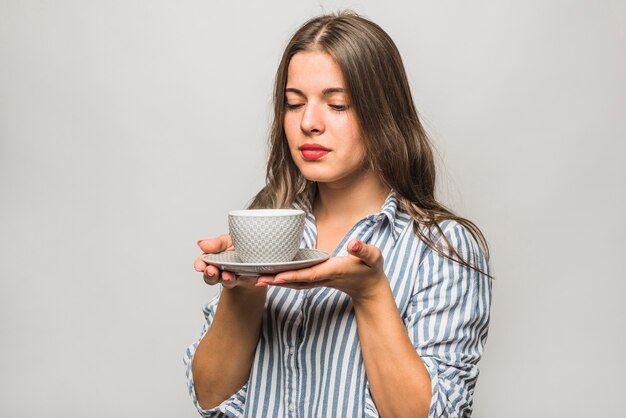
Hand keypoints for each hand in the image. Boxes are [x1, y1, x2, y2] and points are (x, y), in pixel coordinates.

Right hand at [194, 235, 261, 289]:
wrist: (255, 255)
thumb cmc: (238, 246)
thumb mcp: (227, 241)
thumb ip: (216, 244)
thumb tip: (201, 243)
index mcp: (215, 260)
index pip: (203, 264)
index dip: (200, 265)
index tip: (199, 266)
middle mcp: (222, 270)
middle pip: (212, 277)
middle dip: (211, 275)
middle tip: (212, 271)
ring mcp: (235, 277)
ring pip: (228, 282)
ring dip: (228, 280)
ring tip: (228, 276)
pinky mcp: (250, 280)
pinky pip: (254, 282)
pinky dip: (259, 281)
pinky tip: (259, 281)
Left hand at [257, 239, 387, 301]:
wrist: (370, 287)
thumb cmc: (371, 269)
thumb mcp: (373, 257)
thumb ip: (364, 250)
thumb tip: (353, 244)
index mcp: (332, 271)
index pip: (309, 274)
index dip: (293, 275)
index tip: (277, 276)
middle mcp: (322, 278)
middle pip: (295, 280)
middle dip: (276, 280)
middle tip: (256, 278)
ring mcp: (318, 280)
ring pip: (293, 282)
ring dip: (275, 281)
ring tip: (256, 277)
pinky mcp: (316, 279)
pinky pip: (296, 280)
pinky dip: (283, 279)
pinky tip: (270, 275)